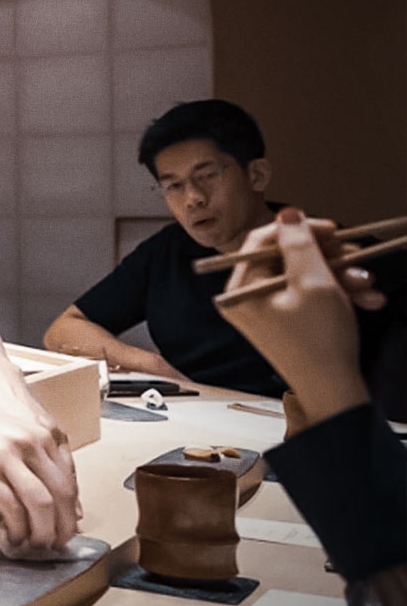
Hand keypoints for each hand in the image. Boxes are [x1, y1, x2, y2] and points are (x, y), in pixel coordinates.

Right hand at [0, 387, 79, 553]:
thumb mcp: (10, 438)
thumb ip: (31, 462)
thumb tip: (44, 498)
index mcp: (40, 437)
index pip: (69, 481)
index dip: (71, 511)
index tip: (68, 529)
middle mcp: (31, 445)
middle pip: (61, 494)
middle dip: (63, 527)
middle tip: (57, 545)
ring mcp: (8, 457)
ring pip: (41, 503)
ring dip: (42, 532)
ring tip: (36, 546)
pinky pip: (12, 507)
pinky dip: (17, 528)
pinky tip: (13, 536)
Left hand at [216, 208, 370, 423]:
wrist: (334, 391)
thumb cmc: (320, 341)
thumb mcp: (312, 282)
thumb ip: (299, 243)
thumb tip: (288, 213)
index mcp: (238, 289)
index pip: (259, 241)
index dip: (297, 228)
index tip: (330, 228)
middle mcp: (245, 299)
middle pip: (285, 257)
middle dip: (327, 256)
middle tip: (356, 255)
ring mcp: (265, 310)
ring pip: (304, 275)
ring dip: (340, 276)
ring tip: (368, 285)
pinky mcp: (286, 321)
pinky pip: (310, 295)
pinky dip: (338, 293)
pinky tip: (366, 299)